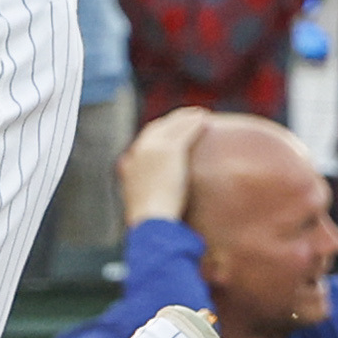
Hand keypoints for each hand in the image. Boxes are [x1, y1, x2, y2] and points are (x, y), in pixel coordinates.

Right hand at [118, 105, 212, 226]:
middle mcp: (140, 151)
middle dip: (171, 120)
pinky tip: (205, 120)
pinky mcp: (171, 150)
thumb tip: (153, 208)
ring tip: (199, 114)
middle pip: (157, 128)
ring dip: (186, 118)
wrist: (151, 220)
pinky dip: (195, 124)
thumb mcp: (143, 208)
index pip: (144, 141)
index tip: (170, 131)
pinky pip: (185, 132)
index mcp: (132, 164)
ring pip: (173, 126)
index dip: (158, 133)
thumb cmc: (150, 223)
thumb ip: (147, 200)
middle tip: (186, 117)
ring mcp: (154, 149)